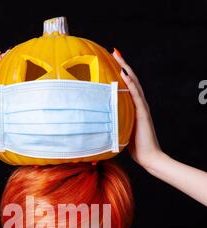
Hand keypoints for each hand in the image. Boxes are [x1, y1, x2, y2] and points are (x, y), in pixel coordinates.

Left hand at [112, 49, 161, 169]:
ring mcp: (141, 107)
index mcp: (133, 107)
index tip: (111, 61)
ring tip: (118, 55)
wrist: (149, 157)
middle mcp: (138, 104)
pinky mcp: (143, 114)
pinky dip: (130, 84)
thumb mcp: (119, 131)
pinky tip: (125, 74)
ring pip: (134, 83)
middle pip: (130, 79)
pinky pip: (136, 96)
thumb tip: (97, 124)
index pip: (126, 85)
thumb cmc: (134, 147)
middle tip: (114, 51)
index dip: (120, 72)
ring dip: (126, 68)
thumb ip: (112, 124)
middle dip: (122, 64)